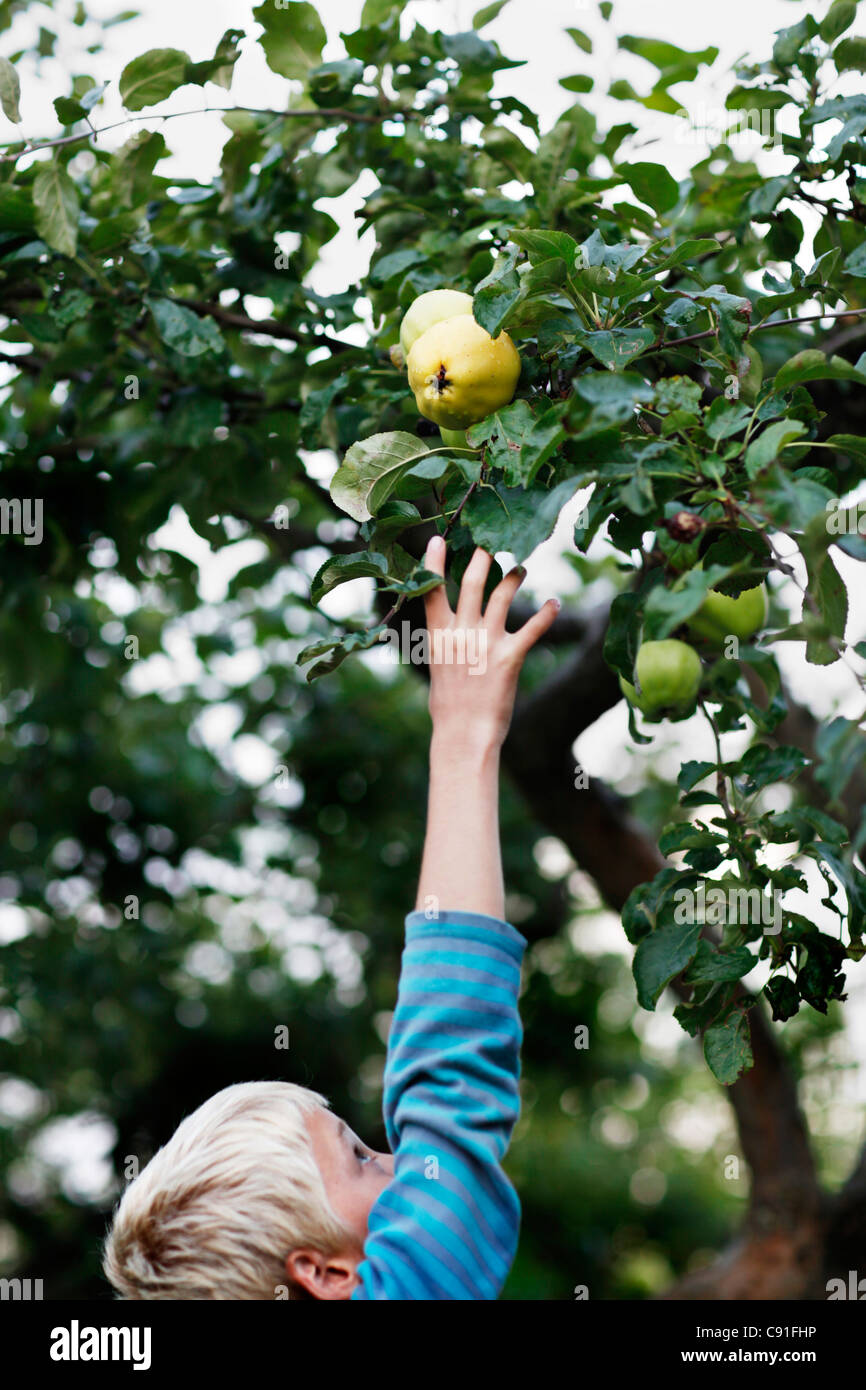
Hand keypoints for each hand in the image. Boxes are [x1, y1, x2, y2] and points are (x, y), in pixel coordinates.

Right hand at [422, 536, 559, 750]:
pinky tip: (555, 604)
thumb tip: (449, 624)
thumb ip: (446, 639)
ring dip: (514, 577)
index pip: (431, 589)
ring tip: (522, 567)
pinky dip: (547, 614)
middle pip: (471, 582)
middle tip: (492, 538)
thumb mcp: (438, 665)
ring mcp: (486, 643)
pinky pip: (533, 629)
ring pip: (503, 596)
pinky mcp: (509, 658)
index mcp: (439, 634)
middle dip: (482, 556)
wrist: (463, 734)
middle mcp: (461, 633)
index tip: (438, 538)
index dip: (433, 562)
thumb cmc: (449, 704)